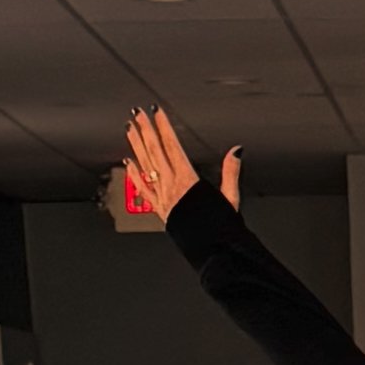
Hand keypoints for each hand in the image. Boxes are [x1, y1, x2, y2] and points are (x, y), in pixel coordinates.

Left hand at [123, 106, 242, 218]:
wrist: (212, 253)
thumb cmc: (221, 229)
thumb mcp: (230, 197)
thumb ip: (230, 171)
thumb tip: (236, 151)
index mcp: (188, 180)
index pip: (172, 146)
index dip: (163, 126)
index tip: (157, 111)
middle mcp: (171, 186)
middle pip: (154, 151)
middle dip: (145, 130)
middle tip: (137, 113)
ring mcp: (162, 197)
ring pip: (145, 165)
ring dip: (136, 145)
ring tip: (130, 128)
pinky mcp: (159, 209)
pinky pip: (143, 188)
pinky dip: (134, 174)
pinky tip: (128, 162)